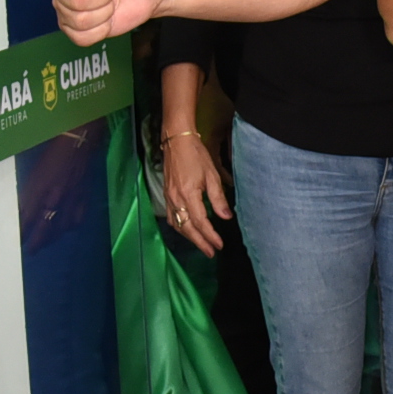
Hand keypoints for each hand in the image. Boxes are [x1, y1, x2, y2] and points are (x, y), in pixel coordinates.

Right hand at [162, 129, 229, 256]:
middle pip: (187, 228)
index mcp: (188, 195)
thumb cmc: (196, 155)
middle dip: (200, 242)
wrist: (177, 141)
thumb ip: (218, 198)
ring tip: (201, 244)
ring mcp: (169, 198)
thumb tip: (226, 217)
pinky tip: (186, 229)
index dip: (210, 236)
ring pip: (178, 224)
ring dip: (189, 237)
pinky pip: (172, 217)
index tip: (219, 245)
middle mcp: (176, 199)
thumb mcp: (212, 175)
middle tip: (211, 252)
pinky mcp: (166, 195)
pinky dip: (180, 227)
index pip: (200, 222)